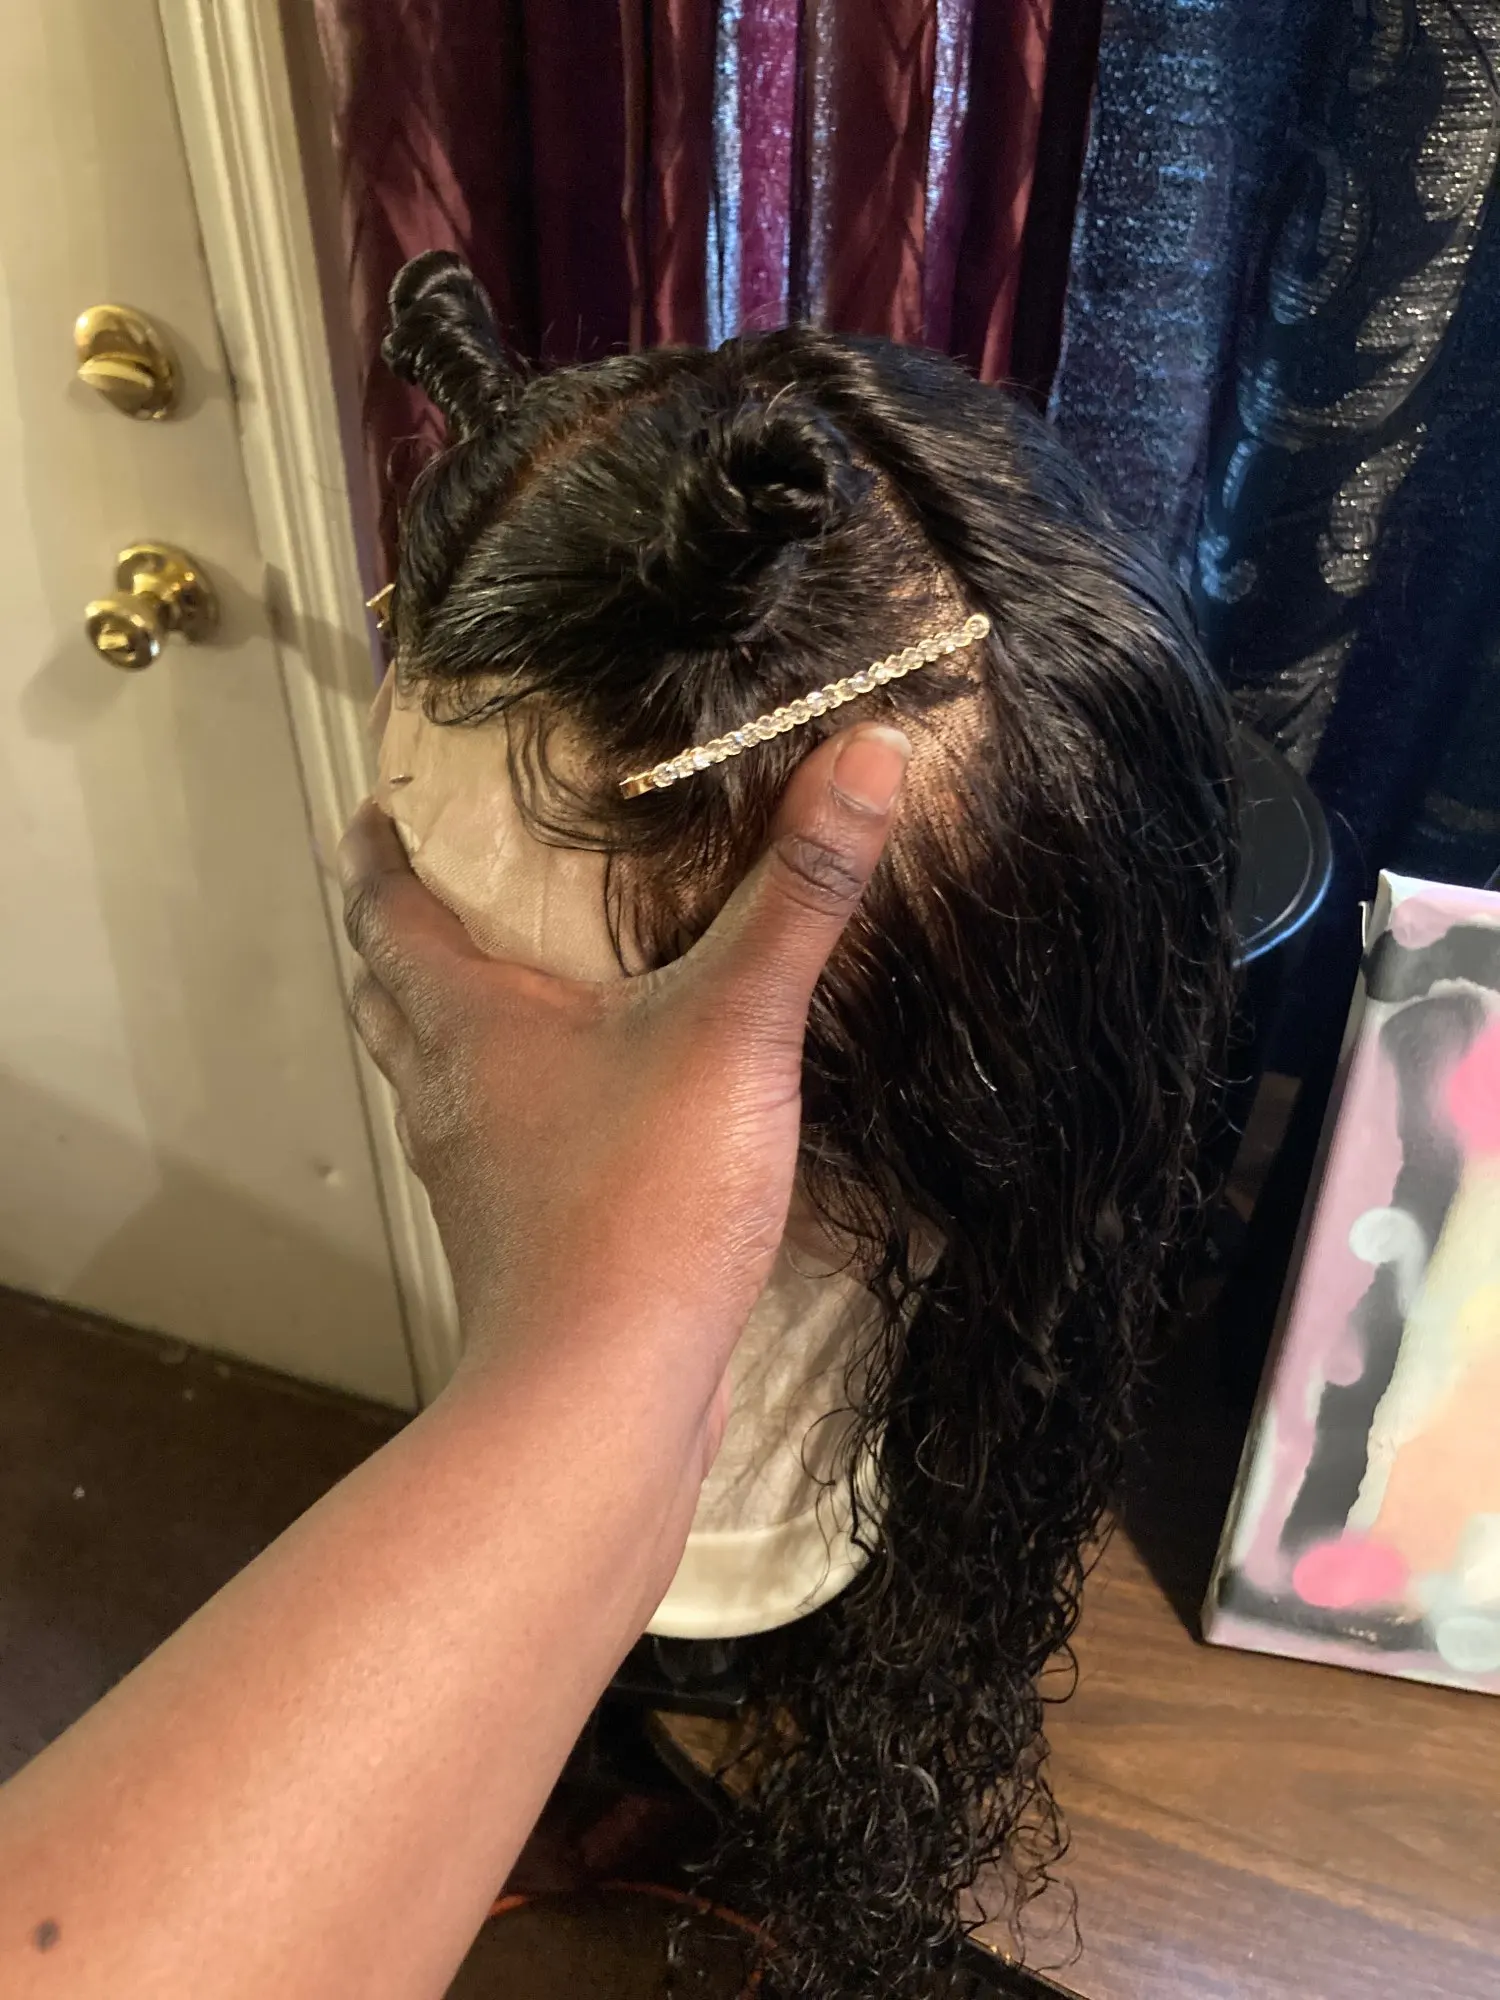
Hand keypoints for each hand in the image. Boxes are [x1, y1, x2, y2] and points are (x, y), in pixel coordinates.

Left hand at [339, 724, 909, 1444]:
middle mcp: (450, 1087)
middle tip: (460, 868)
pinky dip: (516, 1092)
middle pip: (391, 985)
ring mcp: (476, 1169)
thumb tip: (870, 750)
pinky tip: (589, 1094)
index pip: (383, 902)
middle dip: (410, 921)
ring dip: (455, 1012)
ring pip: (438, 1065)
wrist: (607, 1393)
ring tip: (520, 971)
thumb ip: (799, 893)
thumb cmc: (643, 1202)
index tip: (393, 791)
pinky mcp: (519, 1231)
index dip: (379, 840)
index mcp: (466, 1017)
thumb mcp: (735, 1025)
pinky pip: (495, 1134)